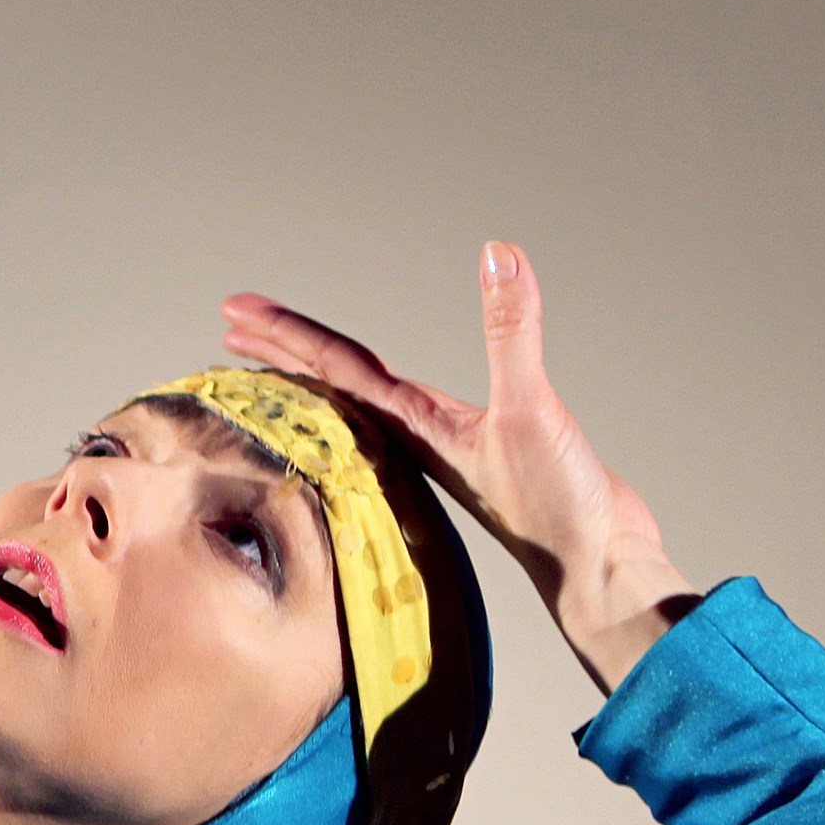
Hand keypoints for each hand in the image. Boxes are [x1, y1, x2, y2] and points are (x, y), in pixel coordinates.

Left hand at [222, 243, 699, 692]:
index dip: (285, 332)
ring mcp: (440, 450)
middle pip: (332, 381)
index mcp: (414, 425)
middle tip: (231, 324)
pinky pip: (402, 418)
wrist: (593, 567)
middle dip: (282, 350)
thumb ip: (513, 334)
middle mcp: (414, 437)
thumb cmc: (557, 506)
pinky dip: (377, 400)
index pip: (334, 365)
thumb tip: (499, 257)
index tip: (233, 310)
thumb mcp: (531, 409)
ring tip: (284, 362)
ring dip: (320, 378)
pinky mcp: (474, 457)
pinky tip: (385, 402)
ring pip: (360, 403)